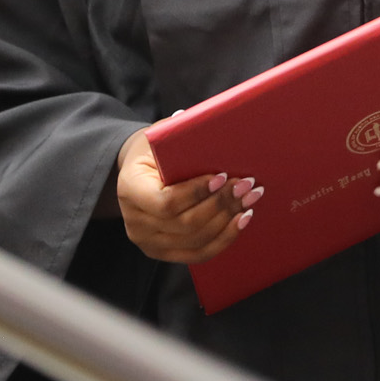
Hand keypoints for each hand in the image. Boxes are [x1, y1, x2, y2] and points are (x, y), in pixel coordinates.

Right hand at [115, 130, 260, 263]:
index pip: (166, 203)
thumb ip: (182, 136)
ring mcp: (148, 242)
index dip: (197, 193)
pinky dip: (224, 239)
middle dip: (221, 204)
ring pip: (195, 241)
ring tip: (250, 199)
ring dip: (228, 220)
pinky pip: (198, 254)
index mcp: (130, 188)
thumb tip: (215, 126)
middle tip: (247, 184)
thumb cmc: (155, 150)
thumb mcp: (161, 137)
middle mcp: (134, 222)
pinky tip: (241, 220)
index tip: (223, 176)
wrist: (139, 172)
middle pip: (185, 224)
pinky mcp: (163, 253)